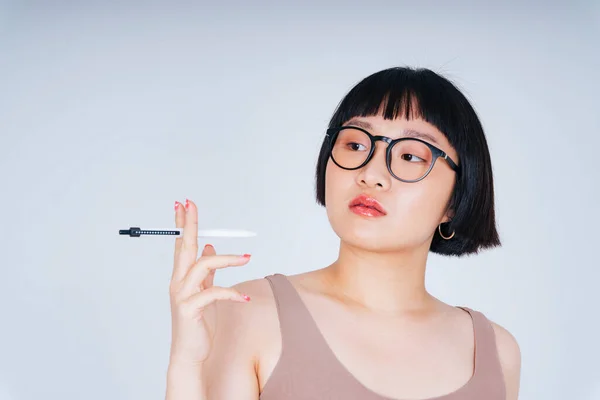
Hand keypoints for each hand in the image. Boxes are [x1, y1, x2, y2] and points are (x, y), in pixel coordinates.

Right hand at [168, 199, 250, 365]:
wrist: (189, 354)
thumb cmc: (197, 324)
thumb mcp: (203, 293)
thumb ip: (206, 273)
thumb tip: (208, 247)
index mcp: (181, 278)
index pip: (180, 245)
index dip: (181, 225)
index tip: (183, 205)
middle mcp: (178, 283)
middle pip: (184, 247)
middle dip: (188, 225)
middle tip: (191, 205)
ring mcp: (182, 296)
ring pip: (202, 266)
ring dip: (226, 258)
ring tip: (246, 258)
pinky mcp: (190, 310)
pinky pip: (213, 293)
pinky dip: (230, 292)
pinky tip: (243, 297)